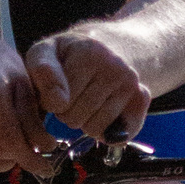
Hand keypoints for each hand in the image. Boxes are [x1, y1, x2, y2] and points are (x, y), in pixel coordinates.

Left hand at [25, 32, 150, 141]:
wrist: (107, 47)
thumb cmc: (67, 56)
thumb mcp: (44, 53)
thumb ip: (43, 72)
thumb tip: (59, 103)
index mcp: (88, 51)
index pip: (57, 102)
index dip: (50, 102)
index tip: (54, 88)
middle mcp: (115, 66)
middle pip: (75, 117)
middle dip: (67, 113)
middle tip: (71, 96)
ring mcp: (131, 83)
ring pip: (95, 129)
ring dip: (85, 122)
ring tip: (86, 102)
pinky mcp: (142, 100)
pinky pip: (117, 136)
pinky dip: (105, 132)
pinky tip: (102, 113)